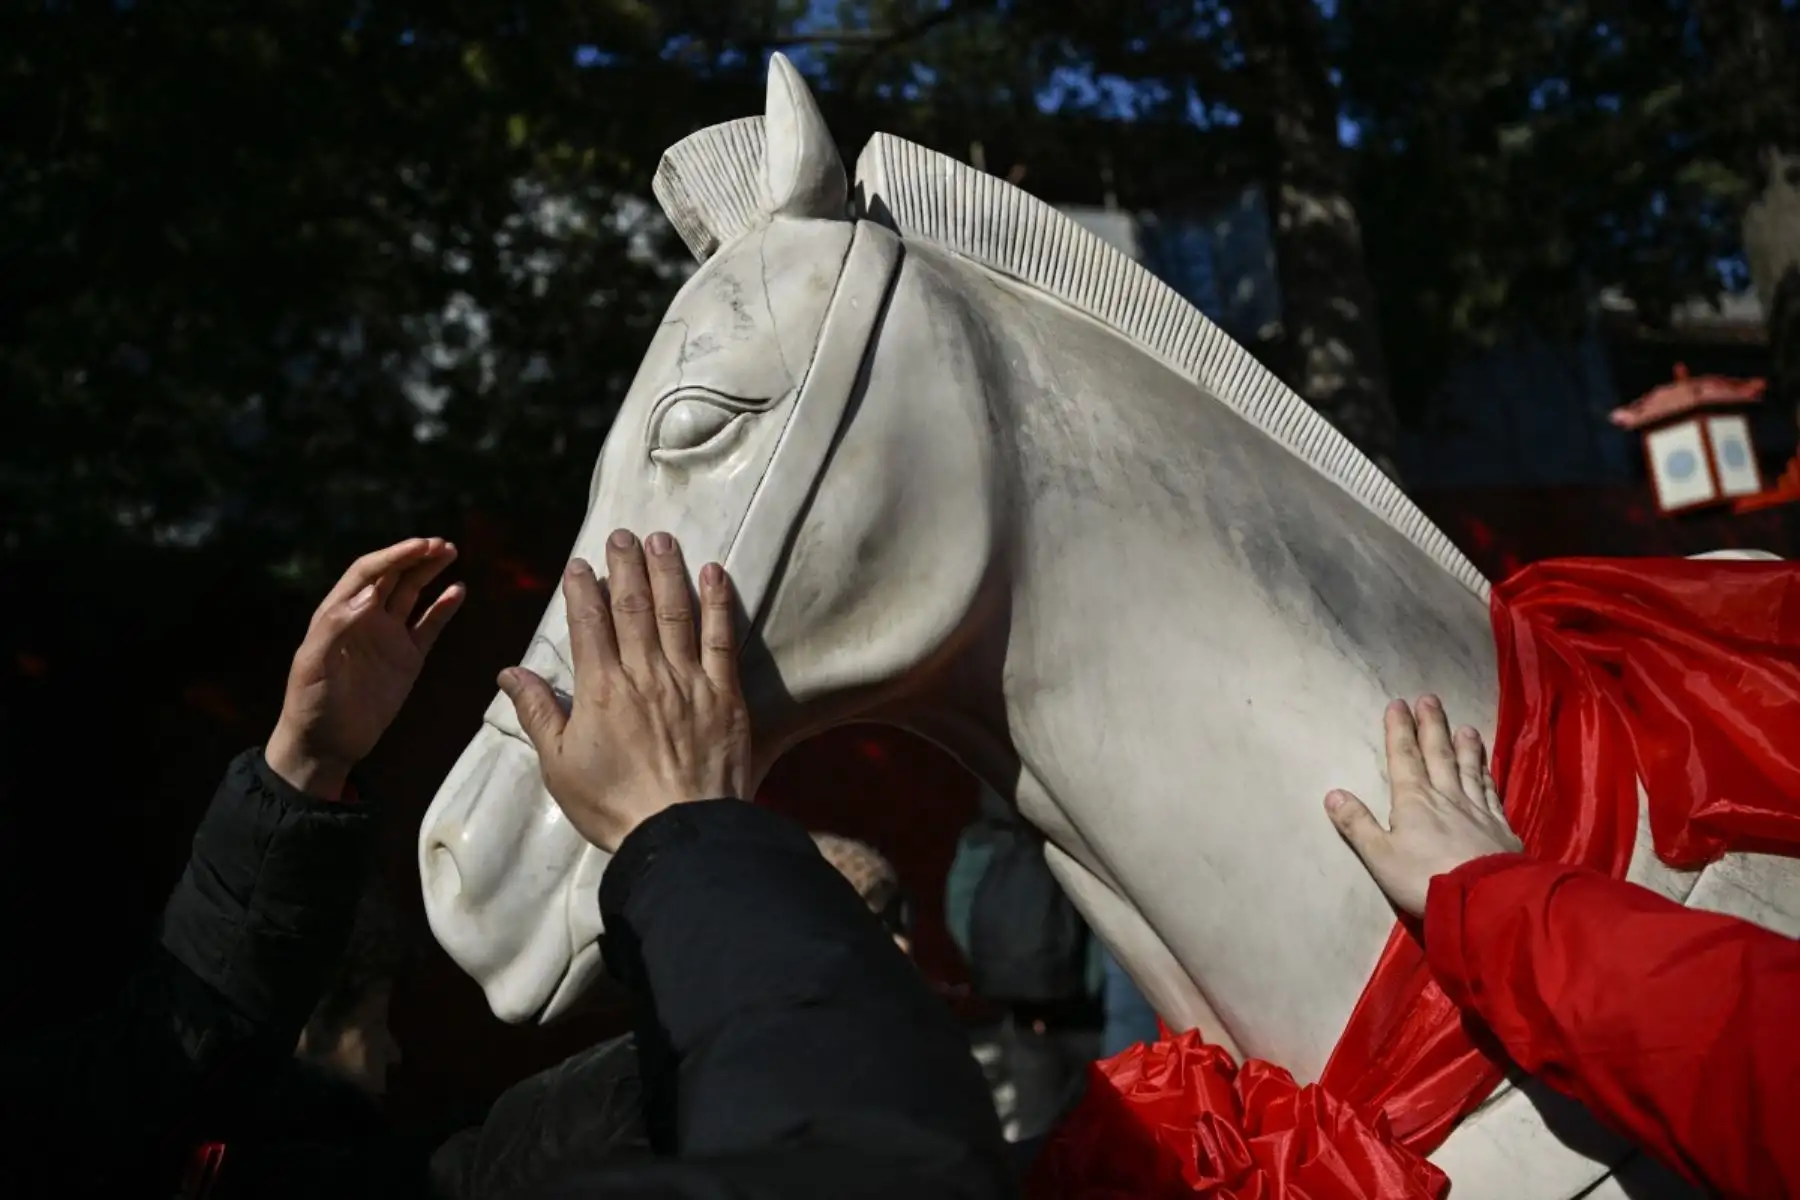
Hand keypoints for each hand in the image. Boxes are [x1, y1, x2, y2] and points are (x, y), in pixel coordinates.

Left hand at [266, 538, 465, 798]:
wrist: (327, 743)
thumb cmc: (311, 704)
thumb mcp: (313, 665)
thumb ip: (335, 628)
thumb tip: (366, 596)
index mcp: (339, 613)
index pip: (368, 573)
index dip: (393, 556)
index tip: (420, 546)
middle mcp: (365, 618)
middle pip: (393, 576)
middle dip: (416, 556)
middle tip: (443, 545)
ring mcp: (388, 636)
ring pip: (412, 594)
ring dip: (430, 572)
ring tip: (451, 553)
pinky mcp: (407, 658)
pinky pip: (429, 625)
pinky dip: (444, 607)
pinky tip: (458, 590)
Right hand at [498, 530, 750, 851]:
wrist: (681, 833)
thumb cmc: (615, 807)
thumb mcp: (560, 766)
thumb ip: (538, 714)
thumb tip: (509, 673)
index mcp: (601, 690)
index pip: (589, 624)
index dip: (583, 589)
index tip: (581, 565)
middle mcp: (644, 675)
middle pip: (633, 606)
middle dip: (625, 565)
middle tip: (622, 534)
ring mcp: (688, 681)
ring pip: (675, 612)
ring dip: (667, 571)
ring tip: (661, 539)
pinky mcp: (726, 695)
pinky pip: (721, 638)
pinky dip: (717, 602)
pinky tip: (713, 574)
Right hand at [1325, 696, 1523, 917]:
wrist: (1483, 899)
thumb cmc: (1424, 878)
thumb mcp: (1379, 856)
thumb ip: (1358, 824)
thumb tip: (1333, 793)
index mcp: (1414, 800)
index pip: (1404, 757)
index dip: (1399, 730)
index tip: (1398, 704)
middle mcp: (1446, 796)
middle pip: (1438, 754)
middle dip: (1432, 726)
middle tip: (1430, 699)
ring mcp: (1477, 810)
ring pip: (1468, 769)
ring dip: (1465, 746)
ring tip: (1465, 727)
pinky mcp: (1500, 828)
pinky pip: (1491, 792)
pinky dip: (1488, 776)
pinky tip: (1488, 769)